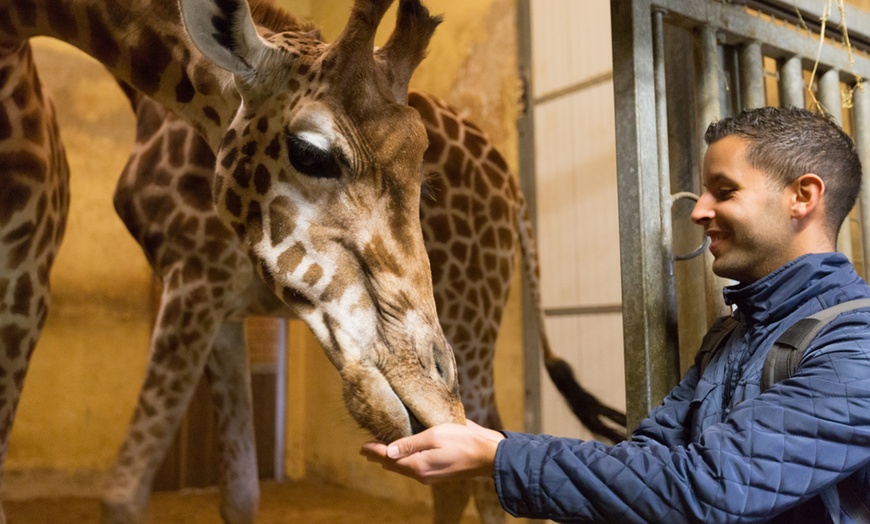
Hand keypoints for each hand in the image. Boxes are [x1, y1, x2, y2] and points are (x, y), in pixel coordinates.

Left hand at [360, 420, 504, 484]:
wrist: (488, 455)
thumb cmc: (462, 441)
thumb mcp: (434, 435)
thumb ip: (410, 443)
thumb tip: (388, 451)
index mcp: (418, 466)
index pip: (389, 459)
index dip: (374, 451)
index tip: (362, 446)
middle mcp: (421, 474)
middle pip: (394, 466)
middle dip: (380, 455)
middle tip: (366, 447)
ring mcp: (430, 476)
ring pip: (403, 468)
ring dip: (391, 458)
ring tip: (381, 448)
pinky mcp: (437, 472)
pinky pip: (414, 467)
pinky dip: (404, 459)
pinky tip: (403, 452)